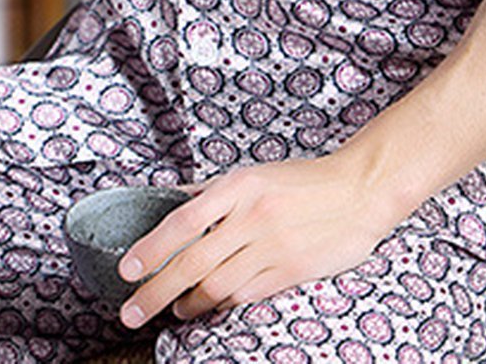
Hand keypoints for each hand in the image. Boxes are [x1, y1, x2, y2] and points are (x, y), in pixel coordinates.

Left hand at [117, 152, 397, 328]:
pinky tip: (208, 306)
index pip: (183, 220)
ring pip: (216, 285)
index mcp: (239, 186)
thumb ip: (212, 193)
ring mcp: (271, 246)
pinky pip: (244, 295)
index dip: (151, 248)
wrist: (358, 191)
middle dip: (155, 290)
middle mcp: (252, 216)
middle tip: (131, 311)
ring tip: (172, 309)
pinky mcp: (290, 271)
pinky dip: (221, 304)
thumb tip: (169, 201)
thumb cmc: (303, 181)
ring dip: (187, 302)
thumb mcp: (254, 174)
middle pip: (192, 261)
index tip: (126, 270)